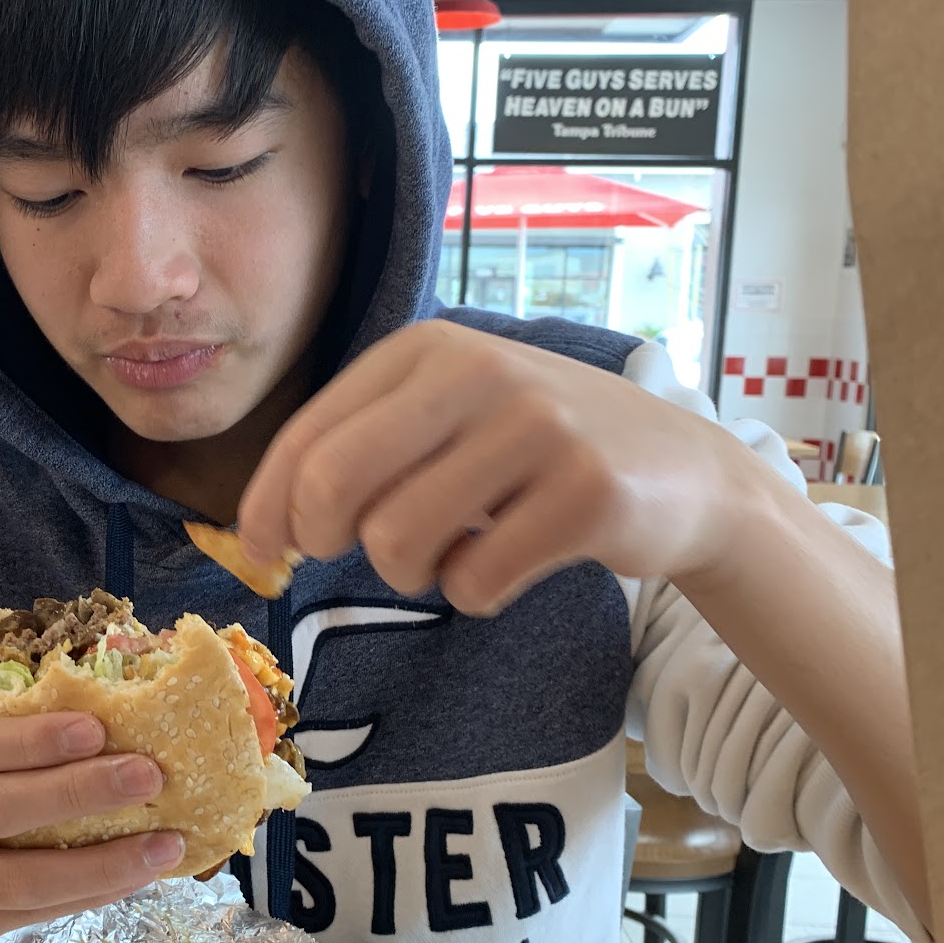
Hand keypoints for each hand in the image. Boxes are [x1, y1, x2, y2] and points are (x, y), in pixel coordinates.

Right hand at [0, 711, 184, 942]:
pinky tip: (134, 875)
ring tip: (163, 844)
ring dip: (100, 864)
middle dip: (77, 795)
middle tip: (147, 777)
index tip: (96, 729)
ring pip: (17, 881)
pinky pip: (30, 914)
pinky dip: (88, 894)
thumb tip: (110, 714)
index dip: (30, 742)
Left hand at [238, 321, 763, 615]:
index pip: (307, 438)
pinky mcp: (588, 492)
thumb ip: (356, 453)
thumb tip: (260, 531)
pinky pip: (475, 582)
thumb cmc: (531, 452)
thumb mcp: (442, 419)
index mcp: (424, 350)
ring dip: (411, 573)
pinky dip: (476, 592)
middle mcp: (477, 372)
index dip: (267, 507)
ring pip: (397, 543)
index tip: (264, 550)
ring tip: (452, 550)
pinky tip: (510, 561)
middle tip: (359, 552)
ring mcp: (538, 428)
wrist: (684, 470)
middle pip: (334, 487)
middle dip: (325, 540)